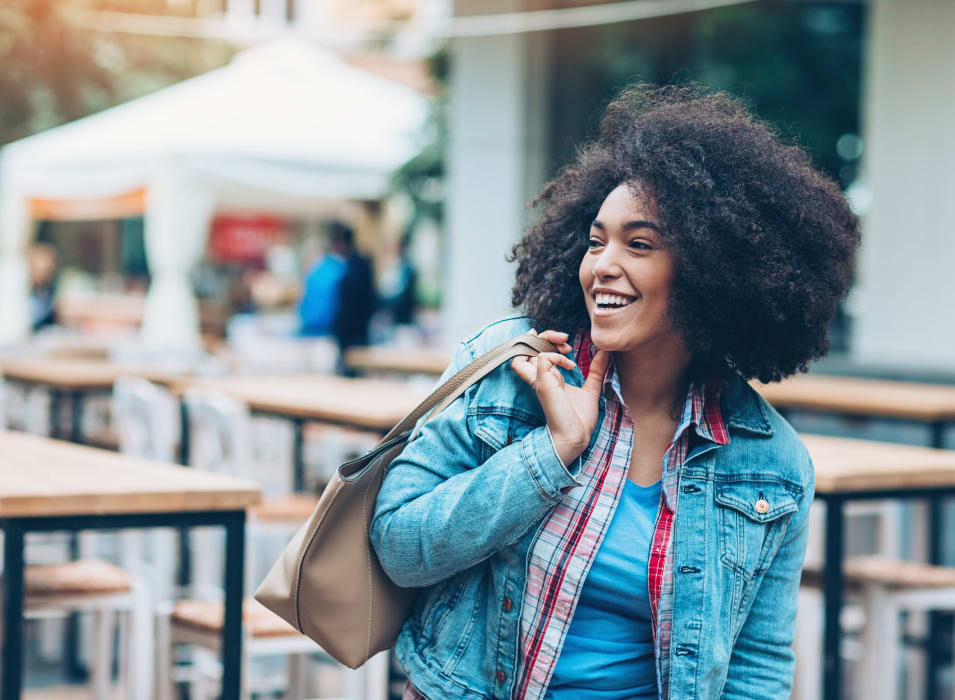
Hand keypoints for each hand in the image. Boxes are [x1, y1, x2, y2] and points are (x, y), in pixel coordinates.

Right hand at [511, 329, 609, 466]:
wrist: (577, 436)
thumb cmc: (580, 419)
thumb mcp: (591, 389)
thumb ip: (596, 370)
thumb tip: (605, 353)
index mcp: (548, 378)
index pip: (535, 352)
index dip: (545, 341)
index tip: (566, 343)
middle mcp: (540, 377)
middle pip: (526, 347)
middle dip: (545, 336)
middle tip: (565, 339)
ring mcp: (540, 380)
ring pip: (525, 351)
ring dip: (545, 342)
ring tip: (565, 347)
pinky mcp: (543, 384)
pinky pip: (542, 358)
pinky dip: (556, 356)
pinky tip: (570, 366)